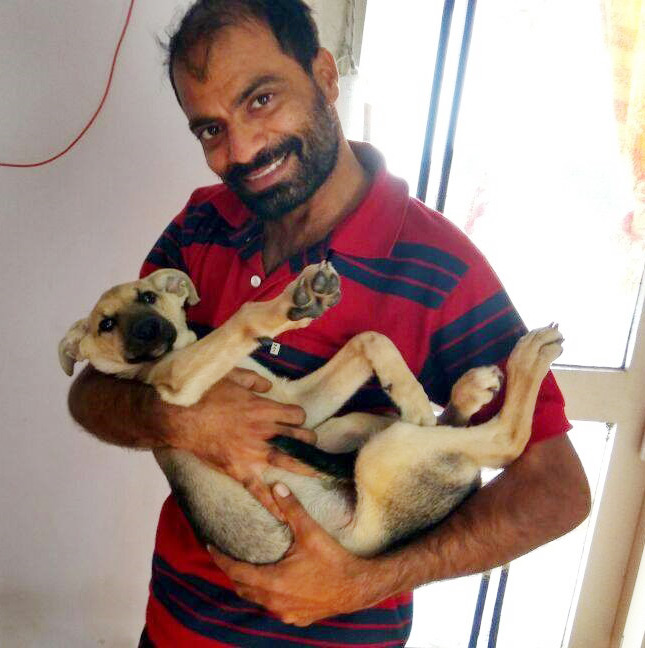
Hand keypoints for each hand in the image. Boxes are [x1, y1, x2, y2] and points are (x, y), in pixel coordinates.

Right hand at [164, 368, 318, 518]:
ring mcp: (253, 454)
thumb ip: (254, 381)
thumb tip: (268, 386)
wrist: (181, 418)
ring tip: (318, 472)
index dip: (299, 416)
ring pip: (288, 462)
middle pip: (299, 438)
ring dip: (305, 467)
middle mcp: (264, 432)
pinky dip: (272, 503)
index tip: (295, 418)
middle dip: (308, 441)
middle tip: (310, 444)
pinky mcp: (240, 471)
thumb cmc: (205, 395)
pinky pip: (259, 490)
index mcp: (264, 409)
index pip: (297, 415)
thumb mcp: (232, 376)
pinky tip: (284, 514)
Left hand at [208, 483, 397, 625]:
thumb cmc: (334, 560)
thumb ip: (292, 509)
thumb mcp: (311, 532)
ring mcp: (286, 613)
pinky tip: (276, 584)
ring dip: (250, 585)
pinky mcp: (298, 619)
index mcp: (273, 581)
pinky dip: (269, 596)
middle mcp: (275, 602)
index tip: (211, 547)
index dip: (221, 559)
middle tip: (228, 556)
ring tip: (248, 568)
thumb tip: (276, 486)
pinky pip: (275, 608)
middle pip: (243, 588)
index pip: (235, 571)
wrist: (358, 588)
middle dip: (233, 572)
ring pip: (258, 600)